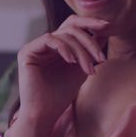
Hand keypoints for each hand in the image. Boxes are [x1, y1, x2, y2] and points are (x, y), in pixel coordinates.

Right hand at [15, 16, 109, 132]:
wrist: (45, 113)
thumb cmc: (61, 94)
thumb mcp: (82, 69)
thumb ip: (90, 50)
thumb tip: (106, 31)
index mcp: (57, 45)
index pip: (73, 25)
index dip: (90, 22)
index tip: (108, 26)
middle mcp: (45, 43)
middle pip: (71, 27)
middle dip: (89, 40)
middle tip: (101, 58)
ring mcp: (35, 46)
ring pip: (63, 35)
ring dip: (81, 51)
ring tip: (88, 69)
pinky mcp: (27, 52)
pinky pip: (49, 39)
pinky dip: (64, 48)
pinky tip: (71, 62)